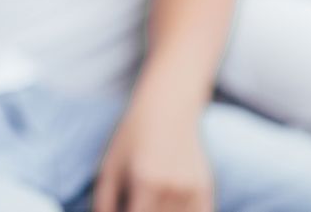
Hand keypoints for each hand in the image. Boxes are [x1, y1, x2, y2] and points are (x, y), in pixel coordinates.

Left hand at [95, 95, 212, 211]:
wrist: (169, 109)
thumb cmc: (133, 137)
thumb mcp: (110, 164)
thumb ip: (104, 200)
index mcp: (146, 183)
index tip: (123, 207)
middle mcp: (173, 190)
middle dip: (140, 211)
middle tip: (134, 202)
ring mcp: (193, 192)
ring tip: (149, 201)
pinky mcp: (206, 191)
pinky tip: (165, 205)